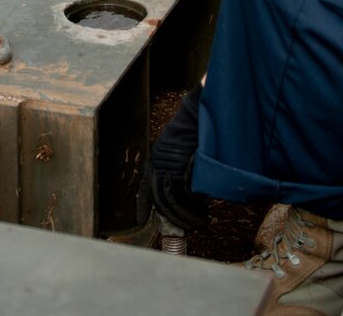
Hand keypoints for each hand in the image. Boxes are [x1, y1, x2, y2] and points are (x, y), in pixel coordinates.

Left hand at [143, 87, 208, 229]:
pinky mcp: (177, 165)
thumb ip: (181, 172)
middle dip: (172, 216)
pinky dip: (191, 205)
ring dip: (184, 214)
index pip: (146, 187)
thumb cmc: (196, 133)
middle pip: (159, 197)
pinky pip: (181, 192)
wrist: (199, 115)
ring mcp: (166, 163)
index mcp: (157, 158)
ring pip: (170, 198)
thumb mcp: (183, 152)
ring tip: (197, 223)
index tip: (141, 220)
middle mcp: (158, 162)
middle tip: (185, 228)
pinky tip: (201, 211)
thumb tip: (190, 196)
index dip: (143, 205)